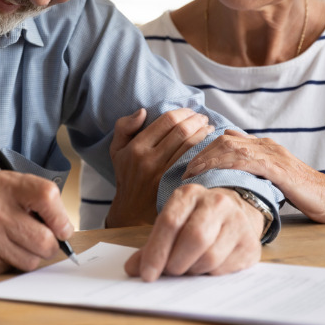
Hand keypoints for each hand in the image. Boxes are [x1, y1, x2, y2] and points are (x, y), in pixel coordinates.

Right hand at [0, 172, 73, 273]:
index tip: (62, 227)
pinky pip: (12, 270)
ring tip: (17, 243)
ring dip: (31, 256)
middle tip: (42, 240)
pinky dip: (11, 263)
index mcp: (5, 186)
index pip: (47, 197)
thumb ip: (32, 196)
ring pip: (31, 261)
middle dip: (50, 244)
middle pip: (45, 240)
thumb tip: (62, 225)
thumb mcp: (1, 183)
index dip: (61, 217)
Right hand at [106, 108, 213, 227]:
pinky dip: (204, 151)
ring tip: (208, 128)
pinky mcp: (175, 185)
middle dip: (196, 120)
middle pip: (181, 131)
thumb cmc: (127, 176)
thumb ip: (124, 127)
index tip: (190, 111)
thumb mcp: (117, 150)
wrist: (132, 212)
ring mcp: (164, 174)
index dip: (182, 112)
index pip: (166, 121)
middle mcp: (150, 160)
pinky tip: (208, 146)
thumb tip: (143, 111)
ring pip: (190, 146)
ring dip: (203, 133)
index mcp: (136, 147)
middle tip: (203, 118)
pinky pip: (194, 163)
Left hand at [124, 184, 263, 280]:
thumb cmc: (195, 221)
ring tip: (188, 267)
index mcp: (189, 194)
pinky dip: (210, 274)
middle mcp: (216, 202)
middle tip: (170, 272)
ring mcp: (237, 221)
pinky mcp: (251, 243)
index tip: (147, 274)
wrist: (234, 213)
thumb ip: (151, 246)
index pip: (169, 222)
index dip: (156, 252)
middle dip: (176, 263)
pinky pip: (225, 268)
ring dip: (193, 270)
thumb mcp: (172, 224)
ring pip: (210, 256)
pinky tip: (207, 267)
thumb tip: (132, 269)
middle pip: (194, 238)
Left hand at [183, 129, 324, 222]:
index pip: (225, 139)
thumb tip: (226, 170)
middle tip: (183, 170)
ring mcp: (272, 154)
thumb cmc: (301, 191)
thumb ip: (253, 168)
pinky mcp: (278, 168)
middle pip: (224, 140)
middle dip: (200, 153)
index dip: (203, 149)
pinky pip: (247, 161)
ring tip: (192, 173)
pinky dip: (226, 165)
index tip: (188, 164)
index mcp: (262, 146)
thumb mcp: (272, 176)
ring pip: (232, 147)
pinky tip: (214, 174)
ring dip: (208, 159)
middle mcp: (265, 145)